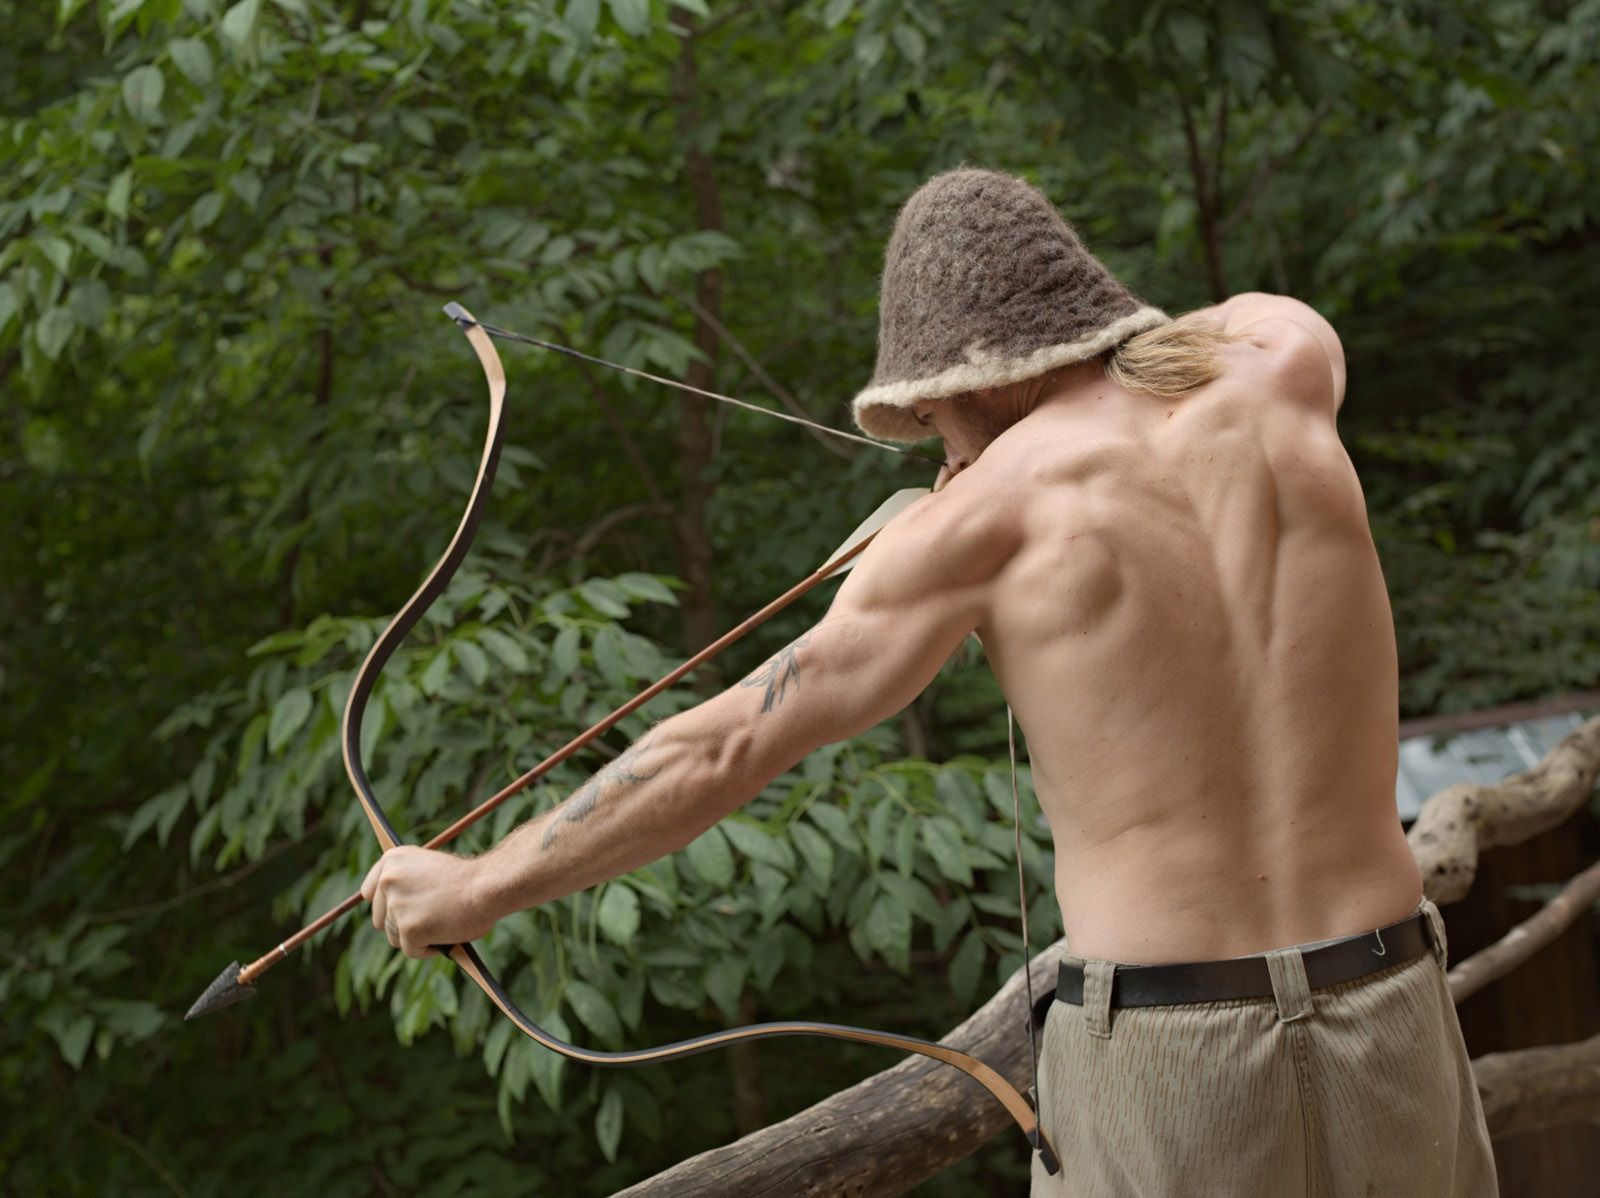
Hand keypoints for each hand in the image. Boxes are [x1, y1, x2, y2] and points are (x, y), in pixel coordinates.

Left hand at [360, 846, 495, 958]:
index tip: (396, 911)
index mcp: (393, 860)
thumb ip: (408, 884)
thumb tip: (396, 910)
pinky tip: (445, 936)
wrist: (487, 886)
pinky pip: (412, 950)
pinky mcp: (408, 928)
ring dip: (415, 938)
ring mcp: (396, 905)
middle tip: (428, 922)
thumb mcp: (428, 870)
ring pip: (395, 937)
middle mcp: (388, 880)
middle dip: (402, 924)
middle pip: (381, 918)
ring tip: (441, 927)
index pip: (370, 892)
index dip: (385, 904)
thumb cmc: (467, 880)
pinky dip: (428, 949)